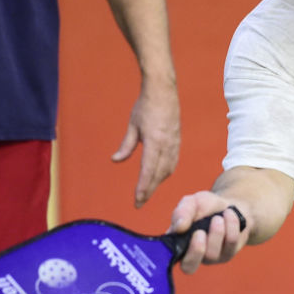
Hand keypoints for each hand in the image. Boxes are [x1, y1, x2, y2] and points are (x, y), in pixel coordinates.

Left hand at [112, 79, 180, 207]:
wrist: (163, 90)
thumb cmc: (146, 105)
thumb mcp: (132, 125)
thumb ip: (125, 146)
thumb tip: (115, 160)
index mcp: (154, 141)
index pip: (148, 171)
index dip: (143, 188)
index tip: (137, 200)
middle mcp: (166, 145)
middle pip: (158, 175)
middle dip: (149, 190)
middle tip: (139, 203)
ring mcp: (174, 143)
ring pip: (167, 170)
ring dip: (157, 183)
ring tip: (146, 192)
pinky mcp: (177, 141)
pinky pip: (172, 162)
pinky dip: (165, 173)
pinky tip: (159, 177)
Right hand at [171, 191, 248, 273]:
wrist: (230, 205)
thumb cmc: (206, 207)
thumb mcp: (192, 202)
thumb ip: (182, 211)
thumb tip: (179, 227)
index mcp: (177, 243)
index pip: (169, 258)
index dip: (173, 251)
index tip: (182, 231)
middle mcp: (192, 255)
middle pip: (189, 267)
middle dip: (196, 249)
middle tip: (200, 231)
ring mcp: (211, 257)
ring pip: (212, 254)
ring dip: (217, 231)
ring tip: (218, 217)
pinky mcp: (227, 254)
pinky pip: (230, 243)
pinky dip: (230, 225)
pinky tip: (229, 215)